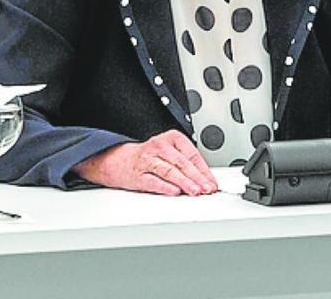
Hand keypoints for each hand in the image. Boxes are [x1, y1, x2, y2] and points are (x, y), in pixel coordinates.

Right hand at [74, 130, 218, 195]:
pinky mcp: (137, 174)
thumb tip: (206, 180)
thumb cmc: (148, 157)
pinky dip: (164, 186)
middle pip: (181, 162)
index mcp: (171, 138)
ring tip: (195, 191)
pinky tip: (174, 192)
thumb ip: (187, 163)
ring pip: (168, 170)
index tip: (212, 182)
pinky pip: (152, 180)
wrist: (118, 159)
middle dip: (196, 177)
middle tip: (207, 188)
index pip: (192, 154)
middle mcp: (159, 147)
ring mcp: (147, 160)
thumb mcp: (169, 152)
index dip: (204, 170)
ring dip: (184, 182)